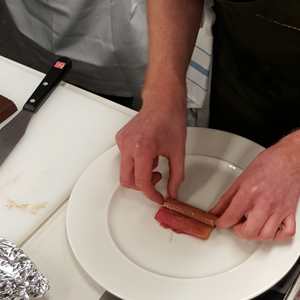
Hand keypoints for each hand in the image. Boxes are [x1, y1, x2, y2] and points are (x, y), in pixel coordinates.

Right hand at [115, 89, 186, 203]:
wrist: (163, 102)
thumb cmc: (170, 119)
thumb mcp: (178, 152)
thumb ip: (176, 176)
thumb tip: (173, 191)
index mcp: (142, 149)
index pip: (141, 182)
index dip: (151, 194)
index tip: (158, 197)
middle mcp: (128, 145)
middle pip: (127, 180)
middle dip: (143, 186)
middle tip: (157, 180)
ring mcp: (122, 141)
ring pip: (125, 171)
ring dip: (140, 173)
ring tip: (155, 162)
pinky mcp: (120, 138)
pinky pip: (124, 159)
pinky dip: (136, 163)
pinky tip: (148, 154)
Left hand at [211, 143, 299, 241]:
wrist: (289, 160)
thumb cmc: (268, 165)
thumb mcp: (241, 179)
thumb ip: (227, 199)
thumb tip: (217, 211)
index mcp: (250, 193)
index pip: (231, 216)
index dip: (222, 223)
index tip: (222, 223)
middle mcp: (265, 203)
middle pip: (249, 231)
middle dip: (239, 231)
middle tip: (238, 225)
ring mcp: (279, 209)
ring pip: (266, 235)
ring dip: (257, 235)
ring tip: (253, 226)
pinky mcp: (290, 212)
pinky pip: (287, 233)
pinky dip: (279, 236)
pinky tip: (272, 230)